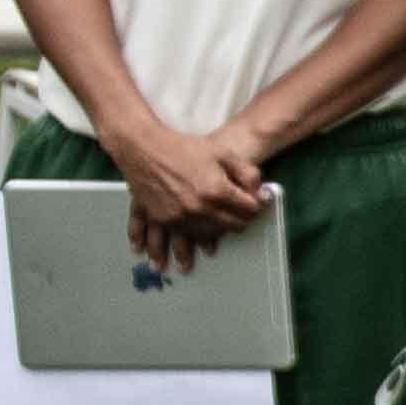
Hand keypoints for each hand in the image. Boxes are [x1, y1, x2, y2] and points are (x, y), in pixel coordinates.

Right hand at [106, 107, 274, 260]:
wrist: (144, 148)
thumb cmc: (183, 148)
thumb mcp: (223, 153)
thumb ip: (247, 173)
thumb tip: (261, 193)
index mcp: (218, 191)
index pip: (249, 210)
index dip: (256, 207)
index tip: (255, 206)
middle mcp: (200, 208)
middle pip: (230, 226)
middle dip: (239, 223)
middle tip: (240, 221)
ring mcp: (180, 217)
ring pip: (205, 238)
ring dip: (210, 241)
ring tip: (211, 248)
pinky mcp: (162, 219)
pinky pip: (176, 239)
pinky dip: (179, 248)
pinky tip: (177, 257)